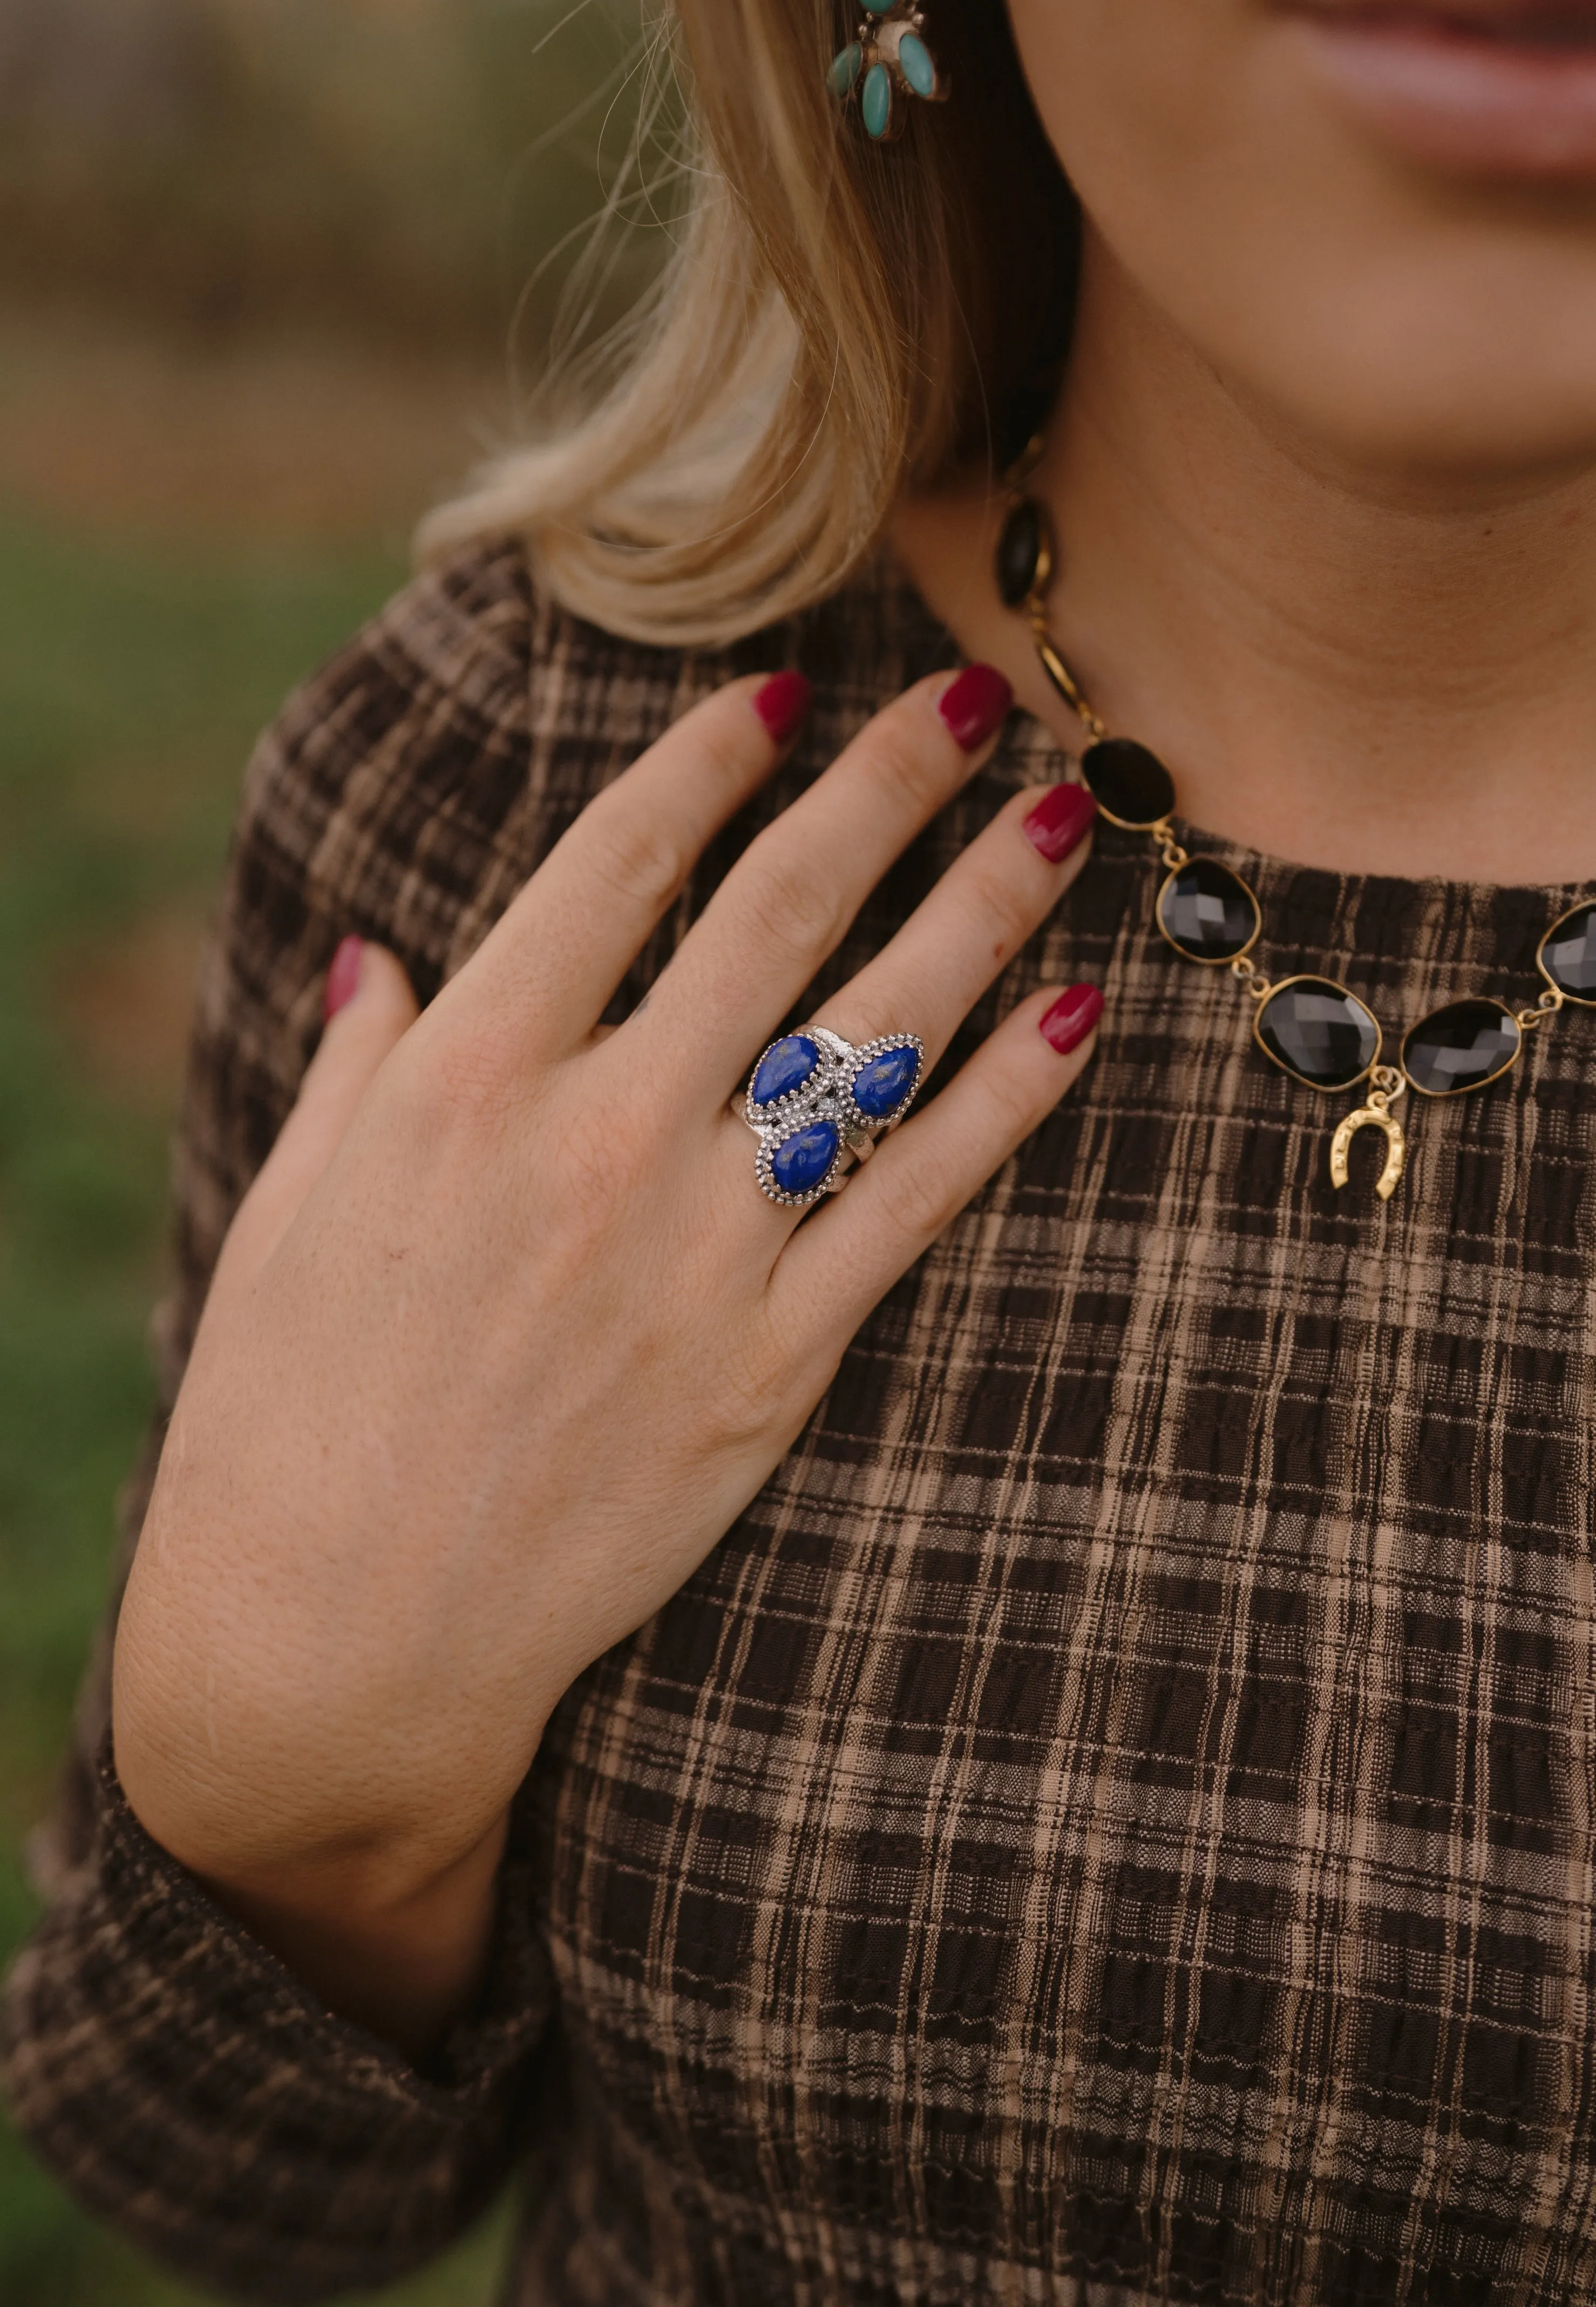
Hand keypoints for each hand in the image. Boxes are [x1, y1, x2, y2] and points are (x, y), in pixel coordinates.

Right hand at [112, 664, 1101, 2051]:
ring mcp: (697, 1253)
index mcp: (466, 1077)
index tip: (786, 689)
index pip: (617, 861)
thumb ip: (360, 1068)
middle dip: (889, 784)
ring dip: (982, 909)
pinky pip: (917, 1205)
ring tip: (1068, 819)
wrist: (338, 1646)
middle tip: (976, 696)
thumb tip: (383, 958)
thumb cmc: (287, 1416)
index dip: (714, 757)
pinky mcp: (771, 1367)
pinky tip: (1076, 1017)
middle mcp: (596, 1138)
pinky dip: (1007, 1104)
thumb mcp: (291, 1210)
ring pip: (877, 1039)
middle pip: (776, 913)